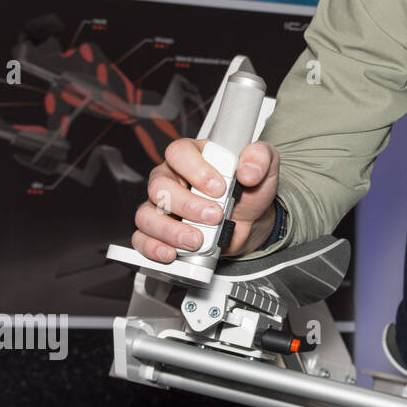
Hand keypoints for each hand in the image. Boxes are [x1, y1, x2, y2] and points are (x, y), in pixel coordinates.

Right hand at [132, 138, 280, 262]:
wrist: (251, 221)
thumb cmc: (249, 190)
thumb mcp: (264, 168)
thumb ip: (260, 159)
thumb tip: (249, 171)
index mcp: (193, 156)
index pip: (179, 153)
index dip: (196, 170)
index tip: (219, 187)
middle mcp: (171, 178)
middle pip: (160, 187)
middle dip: (188, 205)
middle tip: (214, 216)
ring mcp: (161, 206)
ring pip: (147, 215)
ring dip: (171, 231)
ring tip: (197, 240)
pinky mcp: (159, 231)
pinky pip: (142, 239)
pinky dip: (154, 248)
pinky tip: (172, 253)